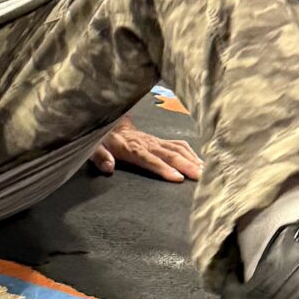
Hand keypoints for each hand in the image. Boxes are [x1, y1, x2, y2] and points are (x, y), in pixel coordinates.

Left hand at [88, 118, 202, 183]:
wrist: (108, 120)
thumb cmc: (101, 138)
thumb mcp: (93, 147)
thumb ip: (100, 157)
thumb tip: (109, 167)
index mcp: (130, 147)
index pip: (149, 159)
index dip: (163, 168)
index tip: (177, 178)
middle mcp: (146, 143)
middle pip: (169, 154)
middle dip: (186, 166)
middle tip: (200, 178)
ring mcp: (155, 141)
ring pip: (177, 148)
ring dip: (192, 159)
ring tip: (205, 172)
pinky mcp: (160, 140)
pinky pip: (178, 144)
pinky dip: (191, 153)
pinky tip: (200, 162)